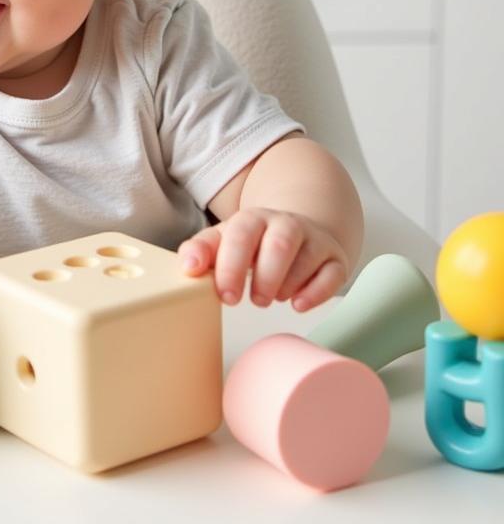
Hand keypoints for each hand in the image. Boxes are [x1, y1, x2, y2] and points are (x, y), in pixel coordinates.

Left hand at [177, 208, 348, 311]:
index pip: (240, 236)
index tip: (226, 296)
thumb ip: (200, 250)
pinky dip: (316, 293)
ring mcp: (313, 240)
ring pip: (306, 258)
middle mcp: (285, 225)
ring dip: (287, 286)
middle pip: (278, 245)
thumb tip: (189, 267)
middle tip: (253, 301)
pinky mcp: (335, 259)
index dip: (231, 267)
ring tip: (273, 297)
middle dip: (264, 278)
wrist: (295, 230)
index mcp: (252, 219)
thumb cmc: (253, 242)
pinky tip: (298, 304)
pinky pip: (333, 274)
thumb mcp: (222, 241)